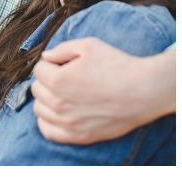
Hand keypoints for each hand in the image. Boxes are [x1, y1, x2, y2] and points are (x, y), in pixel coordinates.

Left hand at [31, 38, 175, 144]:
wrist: (144, 91)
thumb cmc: (119, 66)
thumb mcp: (91, 46)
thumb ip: (63, 48)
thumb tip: (46, 57)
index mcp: (58, 80)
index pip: (39, 69)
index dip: (53, 63)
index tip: (66, 63)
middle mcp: (58, 103)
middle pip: (37, 89)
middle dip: (48, 80)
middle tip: (68, 77)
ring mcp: (67, 122)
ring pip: (39, 110)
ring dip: (47, 99)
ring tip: (65, 94)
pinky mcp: (77, 136)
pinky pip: (47, 131)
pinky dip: (48, 121)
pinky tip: (59, 113)